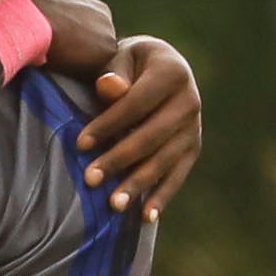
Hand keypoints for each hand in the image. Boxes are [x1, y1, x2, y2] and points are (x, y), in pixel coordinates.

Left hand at [77, 36, 204, 218]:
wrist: (158, 66)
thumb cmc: (128, 64)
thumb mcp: (120, 58)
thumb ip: (114, 73)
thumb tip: (109, 87)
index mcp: (172, 72)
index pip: (137, 103)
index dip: (109, 124)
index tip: (81, 145)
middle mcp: (190, 100)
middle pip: (152, 136)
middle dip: (119, 159)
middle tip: (90, 180)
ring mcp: (194, 127)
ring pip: (165, 160)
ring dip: (139, 183)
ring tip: (113, 205)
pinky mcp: (193, 147)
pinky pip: (178, 175)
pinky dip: (162, 196)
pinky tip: (146, 217)